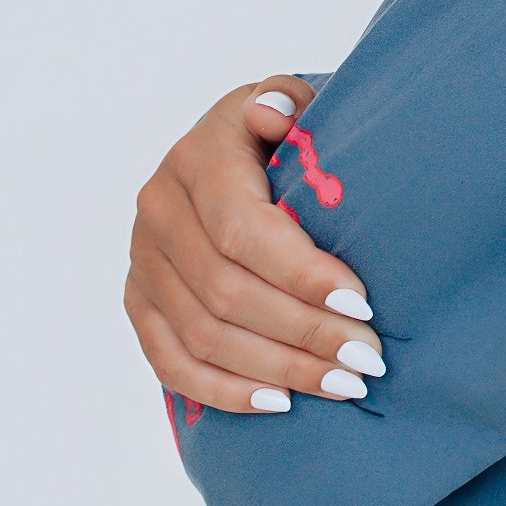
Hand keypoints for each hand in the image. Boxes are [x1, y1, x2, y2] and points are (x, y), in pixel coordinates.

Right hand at [124, 78, 386, 414]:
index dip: (301, 275)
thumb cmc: (289, 140)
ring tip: (342, 386)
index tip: (363, 305)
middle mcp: (158, 206)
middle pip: (225, 292)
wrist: (245, 155)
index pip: (242, 229)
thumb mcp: (298, 107)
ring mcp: (142, 258)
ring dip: (278, 369)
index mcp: (199, 155)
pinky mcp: (139, 300)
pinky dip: (225, 391)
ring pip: (202, 335)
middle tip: (367, 360)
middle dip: (304, 333)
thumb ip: (288, 102)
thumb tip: (271, 114)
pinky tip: (281, 403)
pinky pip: (170, 361)